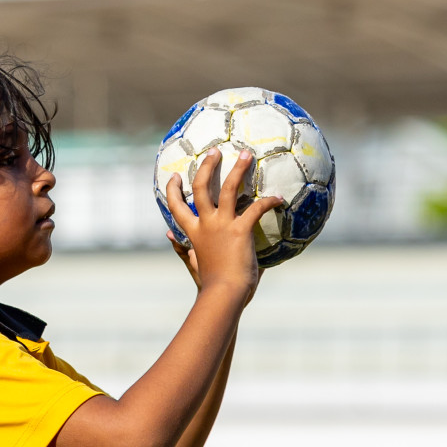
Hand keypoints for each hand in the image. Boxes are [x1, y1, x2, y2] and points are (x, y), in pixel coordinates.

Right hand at [164, 148, 282, 299]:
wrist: (223, 294)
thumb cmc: (211, 283)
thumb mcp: (193, 262)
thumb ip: (181, 248)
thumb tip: (167, 234)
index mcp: (193, 233)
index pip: (176, 207)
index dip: (173, 190)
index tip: (175, 176)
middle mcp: (206, 224)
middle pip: (202, 188)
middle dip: (206, 167)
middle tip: (214, 151)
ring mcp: (223, 225)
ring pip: (229, 189)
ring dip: (238, 170)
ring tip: (246, 155)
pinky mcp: (241, 230)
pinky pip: (257, 208)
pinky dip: (269, 201)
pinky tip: (279, 198)